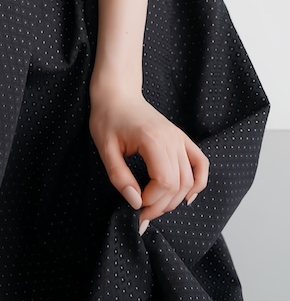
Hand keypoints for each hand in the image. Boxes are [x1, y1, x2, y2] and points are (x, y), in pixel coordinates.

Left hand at [88, 85, 208, 230]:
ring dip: (176, 199)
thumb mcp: (105, 148)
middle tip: (143, 213)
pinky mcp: (181, 137)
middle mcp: (171, 138)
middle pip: (178, 184)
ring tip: (156, 205)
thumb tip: (136, 203)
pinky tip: (187, 197)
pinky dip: (198, 182)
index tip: (135, 205)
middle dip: (161, 205)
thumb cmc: (108, 118)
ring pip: (190, 178)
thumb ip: (120, 177)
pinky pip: (200, 163)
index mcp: (152, 139)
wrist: (117, 93)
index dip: (152, 201)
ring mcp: (179, 137)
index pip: (164, 182)